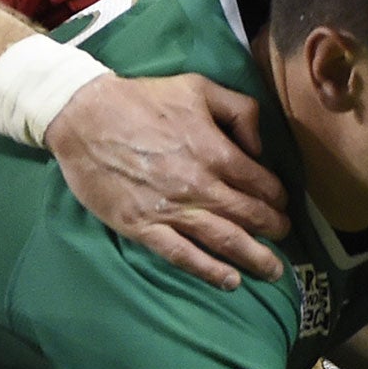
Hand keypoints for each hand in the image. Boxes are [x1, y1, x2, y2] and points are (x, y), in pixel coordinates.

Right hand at [46, 73, 289, 289]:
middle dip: (274, 230)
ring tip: (272, 270)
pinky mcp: (143, 227)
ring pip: (224, 241)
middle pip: (249, 216)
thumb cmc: (142, 100)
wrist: (84, 117)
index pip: (261, 184)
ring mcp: (171, 210)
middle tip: (283, 236)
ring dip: (254, 258)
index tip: (281, 204)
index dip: (277, 198)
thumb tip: (259, 146)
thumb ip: (240, 111)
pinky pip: (182, 255)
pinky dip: (209, 271)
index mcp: (216, 151)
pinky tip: (230, 281)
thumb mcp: (199, 87)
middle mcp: (200, 186)